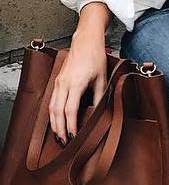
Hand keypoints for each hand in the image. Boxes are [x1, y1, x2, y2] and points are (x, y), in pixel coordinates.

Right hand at [48, 27, 107, 144]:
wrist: (85, 41)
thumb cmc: (95, 58)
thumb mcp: (102, 78)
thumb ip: (99, 97)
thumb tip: (98, 113)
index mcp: (76, 83)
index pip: (70, 110)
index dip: (71, 125)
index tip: (73, 137)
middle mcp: (64, 83)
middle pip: (57, 111)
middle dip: (59, 129)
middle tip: (63, 143)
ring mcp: (59, 82)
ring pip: (51, 107)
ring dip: (54, 123)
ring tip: (58, 136)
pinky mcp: (57, 81)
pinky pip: (52, 100)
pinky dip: (52, 114)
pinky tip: (55, 122)